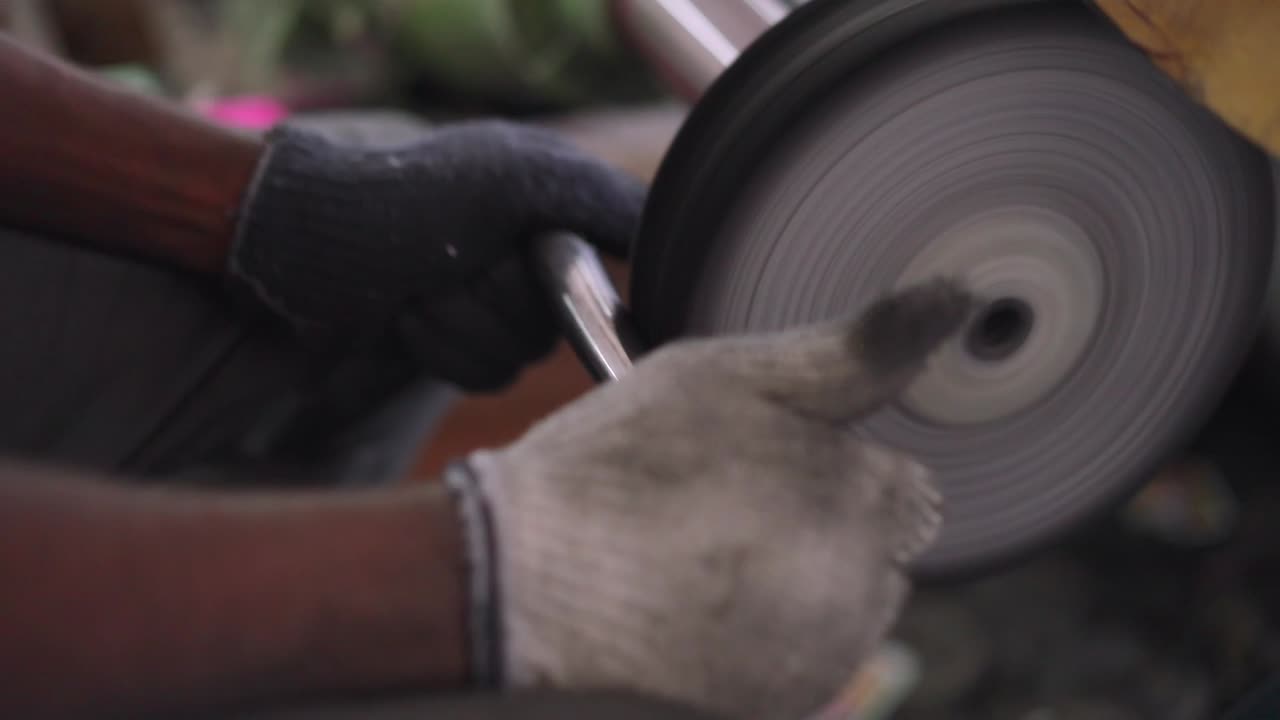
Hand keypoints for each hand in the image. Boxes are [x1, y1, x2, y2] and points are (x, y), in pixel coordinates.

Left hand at [229, 120, 645, 390]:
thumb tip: (665, 231)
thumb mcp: (507, 179)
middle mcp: (531, 250)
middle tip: (447, 265)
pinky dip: (441, 349)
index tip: (524, 266)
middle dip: (494, 300)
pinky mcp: (460, 341)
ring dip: (459, 326)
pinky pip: (484, 376)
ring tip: (418, 288)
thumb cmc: (400, 200)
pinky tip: (407, 316)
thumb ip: (597, 198)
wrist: (300, 247)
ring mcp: (494, 299)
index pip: (616, 259)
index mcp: (551, 200)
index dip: (572, 278)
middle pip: (562, 320)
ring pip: (519, 356)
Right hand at [451, 279, 973, 718]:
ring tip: (703, 552)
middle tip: (723, 505)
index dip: (832, 465)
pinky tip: (696, 604)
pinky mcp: (774, 709)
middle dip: (825, 524)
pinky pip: (799, 658)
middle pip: (878, 550)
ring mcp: (818, 663)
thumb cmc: (624, 465)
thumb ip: (857, 348)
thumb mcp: (735, 376)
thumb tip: (954, 296)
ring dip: (799, 580)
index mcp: (867, 503)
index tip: (763, 462)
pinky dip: (766, 635)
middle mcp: (862, 596)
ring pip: (841, 606)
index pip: (903, 487)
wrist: (526, 580)